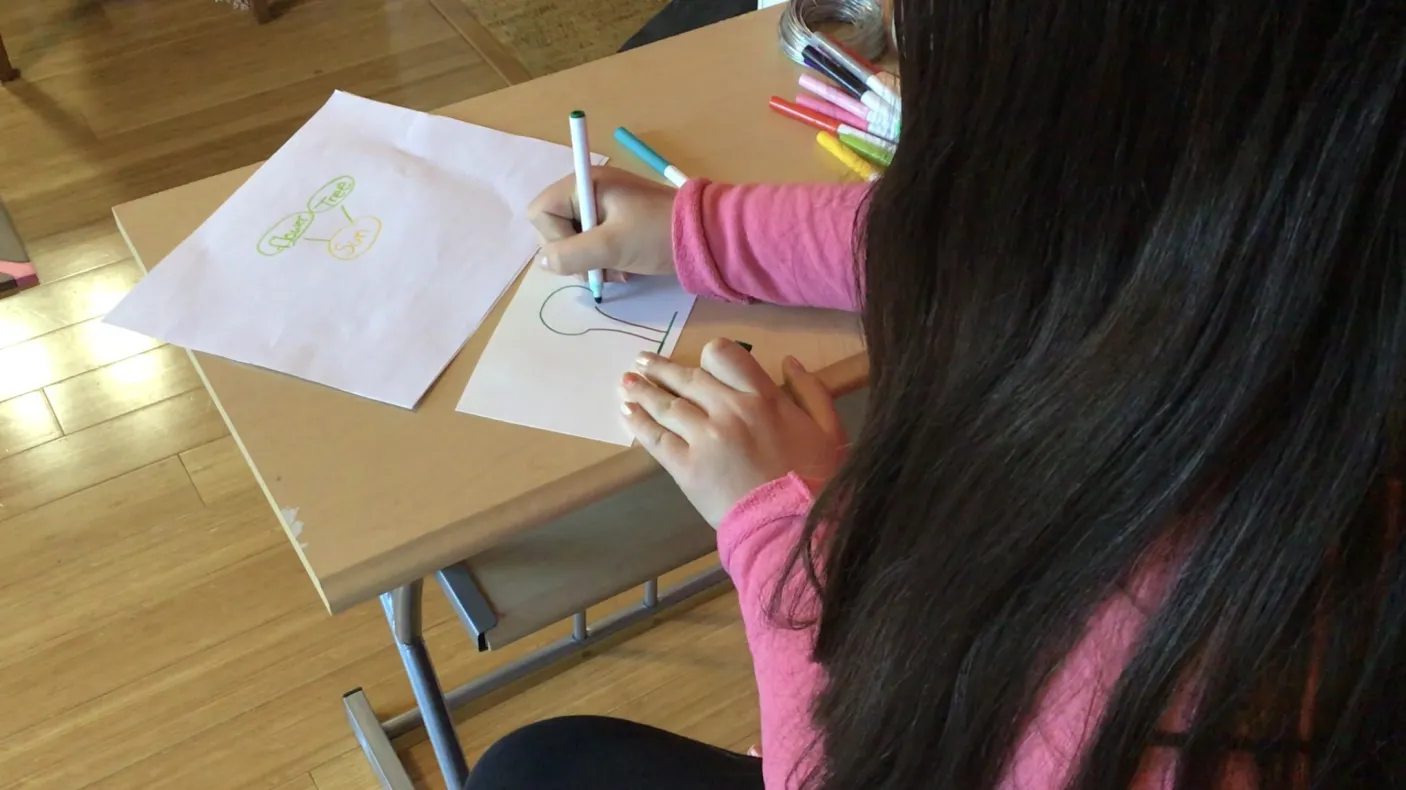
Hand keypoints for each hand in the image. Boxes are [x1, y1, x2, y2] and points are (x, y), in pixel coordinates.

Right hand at [527, 166, 676, 281]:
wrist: (707, 238)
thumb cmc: (657, 236)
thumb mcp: (610, 247)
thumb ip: (570, 255)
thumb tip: (543, 262)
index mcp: (587, 184)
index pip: (541, 211)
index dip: (553, 238)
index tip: (581, 252)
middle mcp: (591, 191)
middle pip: (555, 228)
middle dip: (574, 255)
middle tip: (600, 269)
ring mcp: (605, 208)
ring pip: (574, 242)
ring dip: (591, 263)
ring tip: (617, 271)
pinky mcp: (618, 225)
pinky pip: (593, 246)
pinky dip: (604, 261)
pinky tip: (623, 270)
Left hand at [619, 339, 845, 527]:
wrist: (793, 525)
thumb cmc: (817, 479)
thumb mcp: (828, 428)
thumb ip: (811, 390)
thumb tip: (788, 361)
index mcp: (762, 397)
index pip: (723, 356)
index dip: (708, 356)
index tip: (700, 361)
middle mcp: (729, 409)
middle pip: (687, 379)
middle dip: (662, 368)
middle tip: (642, 361)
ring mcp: (705, 438)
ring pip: (667, 405)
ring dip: (643, 391)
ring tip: (627, 383)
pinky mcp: (687, 467)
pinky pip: (657, 439)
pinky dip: (640, 424)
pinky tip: (628, 414)